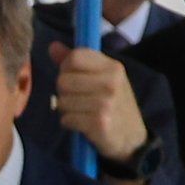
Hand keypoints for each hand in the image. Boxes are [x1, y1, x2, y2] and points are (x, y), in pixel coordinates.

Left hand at [48, 41, 151, 164]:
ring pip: (62, 101)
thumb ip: (78, 61)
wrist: (132, 138)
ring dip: (67, 110)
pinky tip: (83, 124)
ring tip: (82, 112)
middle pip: (63, 80)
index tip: (74, 78)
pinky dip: (70, 123)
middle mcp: (111, 82)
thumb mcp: (103, 77)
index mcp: (113, 67)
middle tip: (78, 99)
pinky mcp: (99, 123)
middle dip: (64, 92)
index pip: (75, 57)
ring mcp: (106, 103)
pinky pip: (66, 119)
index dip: (66, 68)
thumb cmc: (114, 104)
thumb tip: (52, 46)